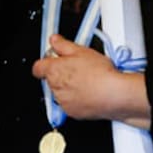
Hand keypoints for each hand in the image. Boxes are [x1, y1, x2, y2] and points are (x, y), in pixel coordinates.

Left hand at [31, 35, 150, 126]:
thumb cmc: (100, 73)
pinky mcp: (72, 113)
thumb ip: (63, 45)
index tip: (55, 60)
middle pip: (50, 79)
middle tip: (77, 69)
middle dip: (61, 74)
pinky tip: (89, 93)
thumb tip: (54, 40)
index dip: (46, 63)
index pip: (38, 68)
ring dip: (68, 87)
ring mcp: (63, 101)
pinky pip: (69, 105)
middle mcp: (55, 87)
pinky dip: (76, 100)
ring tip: (86, 81)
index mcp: (53, 70)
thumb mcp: (81, 51)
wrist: (115, 94)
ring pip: (60, 92)